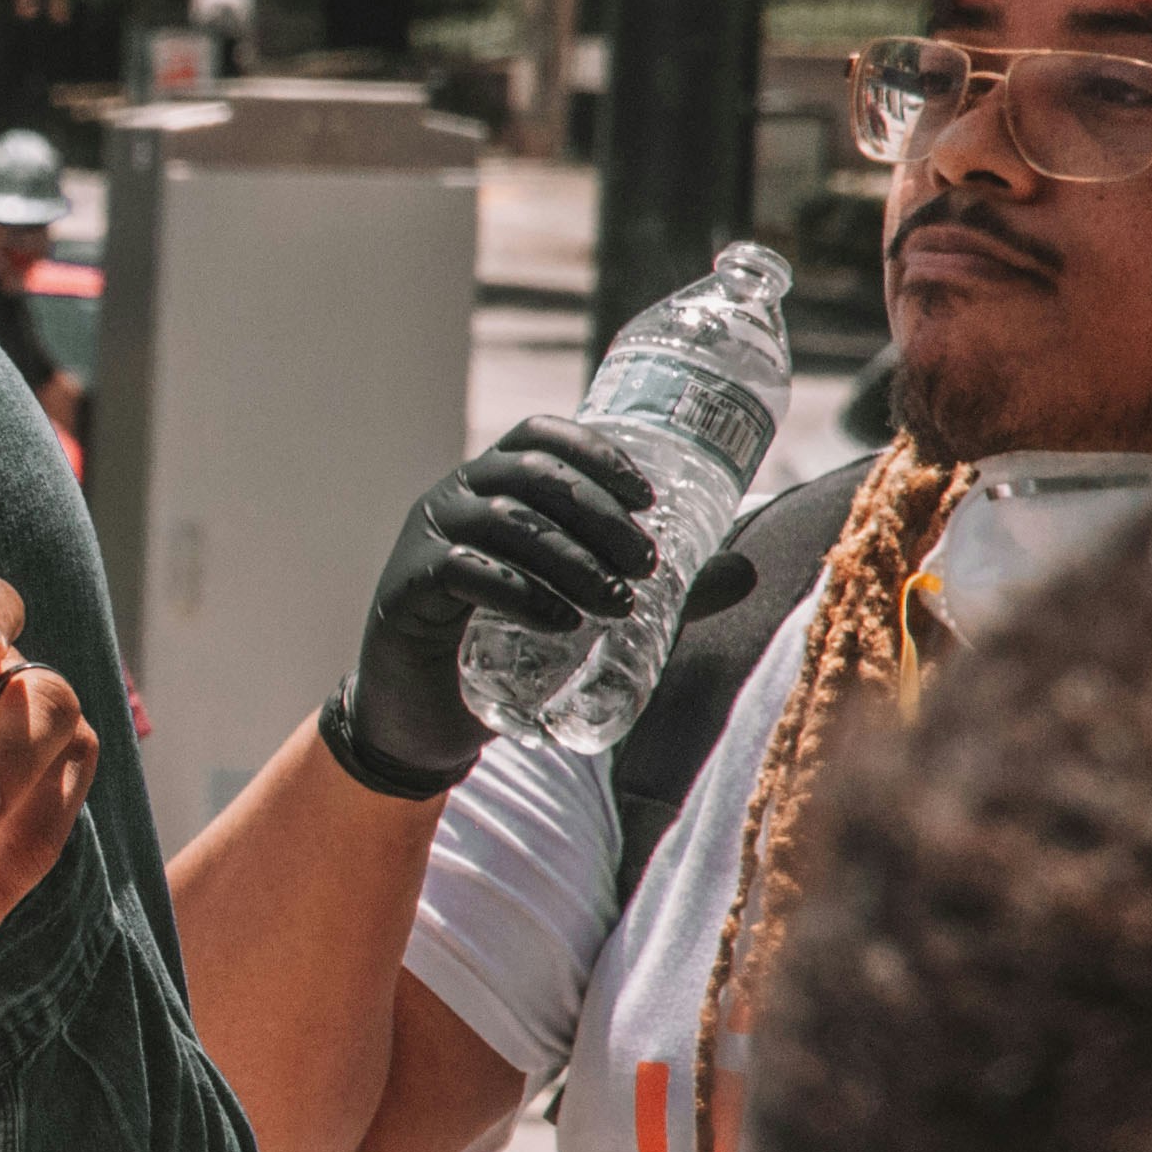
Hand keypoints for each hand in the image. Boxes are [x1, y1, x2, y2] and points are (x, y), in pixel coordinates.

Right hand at [335, 417, 656, 794]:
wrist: (423, 715)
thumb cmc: (504, 648)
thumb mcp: (583, 609)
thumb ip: (656, 593)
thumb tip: (745, 571)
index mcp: (493, 484)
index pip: (539, 436)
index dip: (595, 453)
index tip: (649, 496)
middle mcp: (455, 497)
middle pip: (528, 475)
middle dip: (597, 513)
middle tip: (645, 563)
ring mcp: (424, 539)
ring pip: (502, 521)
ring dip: (570, 558)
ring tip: (617, 604)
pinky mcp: (406, 588)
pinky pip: (464, 571)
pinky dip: (520, 593)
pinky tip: (562, 622)